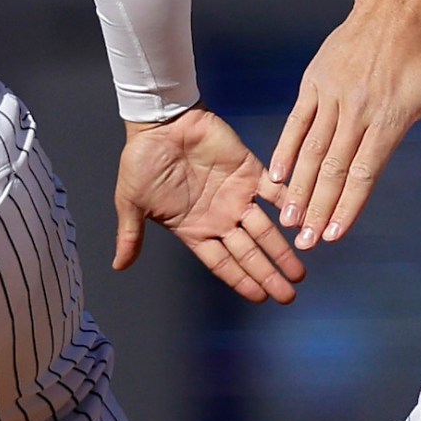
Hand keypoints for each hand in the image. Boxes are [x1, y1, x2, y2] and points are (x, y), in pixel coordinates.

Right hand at [113, 107, 303, 304]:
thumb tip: (117, 267)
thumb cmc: (142, 160)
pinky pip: (275, 191)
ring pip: (266, 229)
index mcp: (195, 229)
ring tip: (299, 272)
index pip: (223, 264)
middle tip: (289, 296)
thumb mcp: (131, 202)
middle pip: (249, 253)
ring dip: (283, 250)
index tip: (261, 299)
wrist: (160, 121)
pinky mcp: (250, 170)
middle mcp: (221, 217)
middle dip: (269, 275)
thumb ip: (130, 235)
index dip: (242, 281)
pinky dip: (290, 206)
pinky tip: (303, 224)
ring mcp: (237, 195)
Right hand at [269, 0, 420, 250]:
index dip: (348, 207)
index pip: (363, 174)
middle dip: (318, 210)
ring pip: (310, 150)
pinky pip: (297, 121)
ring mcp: (333, 95)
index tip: (335, 235)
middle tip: (305, 243)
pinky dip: (286, 149)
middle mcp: (358, 111)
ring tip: (289, 219)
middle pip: (332, 170)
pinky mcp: (315, 81)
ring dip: (298, 188)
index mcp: (390, 119)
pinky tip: (277, 175)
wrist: (398, 3)